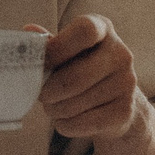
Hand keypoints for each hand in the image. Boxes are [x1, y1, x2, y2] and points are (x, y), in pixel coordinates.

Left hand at [29, 15, 147, 142]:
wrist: (117, 102)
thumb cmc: (83, 69)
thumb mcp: (68, 51)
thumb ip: (49, 43)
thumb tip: (27, 33)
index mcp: (103, 29)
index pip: (84, 31)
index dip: (57, 47)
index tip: (41, 62)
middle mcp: (121, 53)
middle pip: (75, 77)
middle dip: (49, 91)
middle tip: (42, 96)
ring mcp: (127, 82)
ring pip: (76, 103)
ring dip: (55, 110)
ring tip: (54, 107)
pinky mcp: (125, 110)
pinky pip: (84, 123)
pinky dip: (66, 125)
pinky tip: (65, 119)